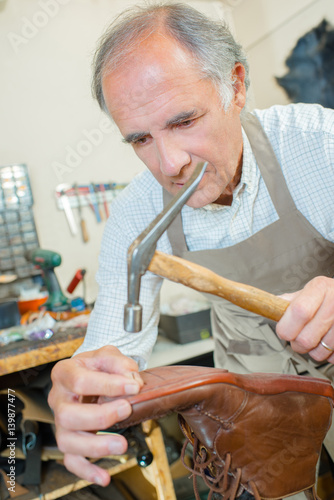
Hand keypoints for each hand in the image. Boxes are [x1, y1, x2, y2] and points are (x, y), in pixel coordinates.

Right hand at [48, 345, 142, 485]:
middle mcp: (58, 398)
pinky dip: (87, 470)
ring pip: (68, 441)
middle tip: (127, 409)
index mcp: (65, 373)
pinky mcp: (69, 439)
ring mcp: (61, 422)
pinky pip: (71, 460)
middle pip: (68, 415)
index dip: (108, 384)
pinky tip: (104, 476)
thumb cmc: (97, 365)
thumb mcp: (108, 353)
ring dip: (95, 446)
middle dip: (100, 416)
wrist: (90, 373)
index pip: (80, 381)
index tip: (134, 386)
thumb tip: (131, 378)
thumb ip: (120, 362)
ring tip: (121, 444)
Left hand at [276, 276, 333, 362]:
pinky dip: (327, 354)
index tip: (282, 330)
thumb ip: (291, 300)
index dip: (286, 326)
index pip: (299, 312)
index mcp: (320, 288)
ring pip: (318, 353)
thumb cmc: (329, 294)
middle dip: (296, 343)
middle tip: (297, 336)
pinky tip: (327, 340)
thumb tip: (271, 306)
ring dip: (312, 350)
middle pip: (305, 339)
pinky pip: (332, 358)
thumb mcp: (311, 289)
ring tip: (315, 337)